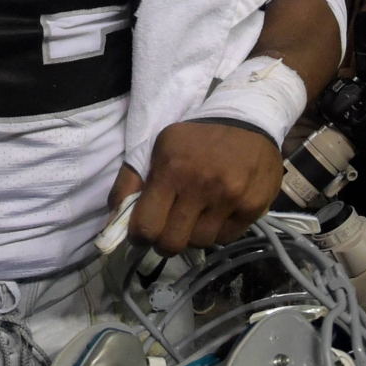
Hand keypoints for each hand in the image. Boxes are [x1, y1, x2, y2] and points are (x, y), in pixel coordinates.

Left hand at [108, 122, 283, 255]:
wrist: (247, 122)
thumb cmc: (195, 138)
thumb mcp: (157, 147)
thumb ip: (130, 181)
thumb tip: (113, 218)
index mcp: (171, 169)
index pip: (147, 225)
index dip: (139, 237)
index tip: (140, 235)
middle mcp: (200, 186)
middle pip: (172, 243)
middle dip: (163, 242)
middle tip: (165, 231)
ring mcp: (229, 199)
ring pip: (199, 243)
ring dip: (191, 236)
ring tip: (192, 217)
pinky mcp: (252, 208)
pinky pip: (225, 239)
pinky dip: (216, 232)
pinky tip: (215, 214)